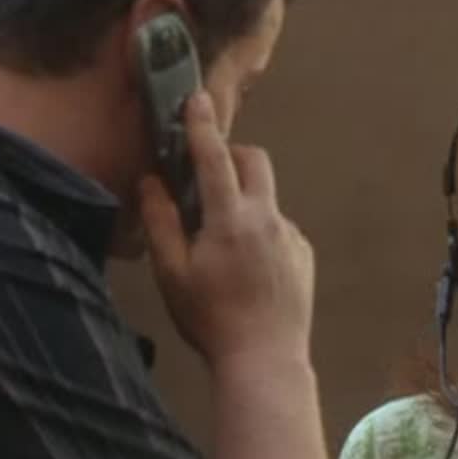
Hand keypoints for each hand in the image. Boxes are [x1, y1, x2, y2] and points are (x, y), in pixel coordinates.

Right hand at [140, 91, 313, 365]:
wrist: (265, 360)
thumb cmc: (210, 319)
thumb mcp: (172, 273)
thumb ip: (161, 222)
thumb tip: (153, 182)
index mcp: (231, 218)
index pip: (214, 157)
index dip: (202, 125)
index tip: (196, 98)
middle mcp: (267, 219)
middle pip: (256, 161)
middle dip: (232, 155)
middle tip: (208, 175)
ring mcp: (291, 237)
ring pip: (267, 198)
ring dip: (245, 201)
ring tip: (223, 243)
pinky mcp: (304, 256)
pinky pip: (280, 229)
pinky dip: (261, 232)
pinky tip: (248, 270)